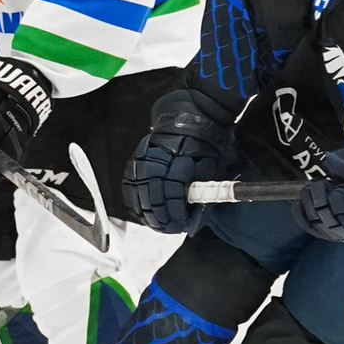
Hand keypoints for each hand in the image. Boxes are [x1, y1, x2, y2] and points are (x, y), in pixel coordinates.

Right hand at [123, 90, 236, 234]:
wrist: (192, 115)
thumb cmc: (206, 142)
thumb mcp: (213, 166)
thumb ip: (204, 192)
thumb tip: (196, 217)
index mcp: (179, 162)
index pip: (172, 198)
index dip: (176, 216)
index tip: (182, 225)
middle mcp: (158, 161)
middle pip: (153, 199)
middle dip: (161, 219)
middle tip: (170, 228)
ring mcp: (145, 159)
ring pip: (139, 194)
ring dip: (148, 213)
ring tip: (158, 224)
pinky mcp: (137, 158)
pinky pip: (130, 185)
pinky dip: (136, 200)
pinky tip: (143, 210)